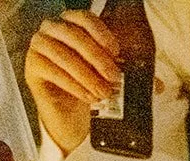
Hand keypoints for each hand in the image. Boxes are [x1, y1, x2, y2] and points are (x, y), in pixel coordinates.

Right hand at [24, 11, 121, 154]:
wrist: (75, 113)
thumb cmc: (95, 86)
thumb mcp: (117, 79)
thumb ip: (135, 76)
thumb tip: (158, 85)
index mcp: (75, 25)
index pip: (84, 17)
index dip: (100, 32)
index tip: (116, 52)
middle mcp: (53, 30)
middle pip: (72, 34)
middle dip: (96, 56)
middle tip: (114, 77)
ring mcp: (39, 47)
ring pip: (60, 53)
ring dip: (86, 74)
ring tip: (103, 93)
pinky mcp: (31, 67)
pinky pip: (50, 70)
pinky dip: (73, 84)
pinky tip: (88, 96)